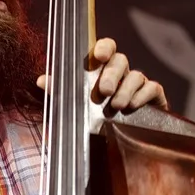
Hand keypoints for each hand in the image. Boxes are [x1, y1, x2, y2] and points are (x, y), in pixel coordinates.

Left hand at [37, 37, 167, 110]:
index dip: (104, 48)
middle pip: (120, 60)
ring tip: (117, 106)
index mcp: (102, 70)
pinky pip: (152, 88)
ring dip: (126, 89)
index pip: (106, 48)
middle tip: (104, 92)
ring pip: (136, 75)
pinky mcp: (153, 98)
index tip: (99, 57)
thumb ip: (59, 93)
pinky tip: (133, 106)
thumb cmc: (93, 120)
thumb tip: (41, 80)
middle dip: (112, 74)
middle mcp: (121, 73)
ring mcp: (138, 84)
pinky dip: (143, 95)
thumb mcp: (72, 107)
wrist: (116, 146)